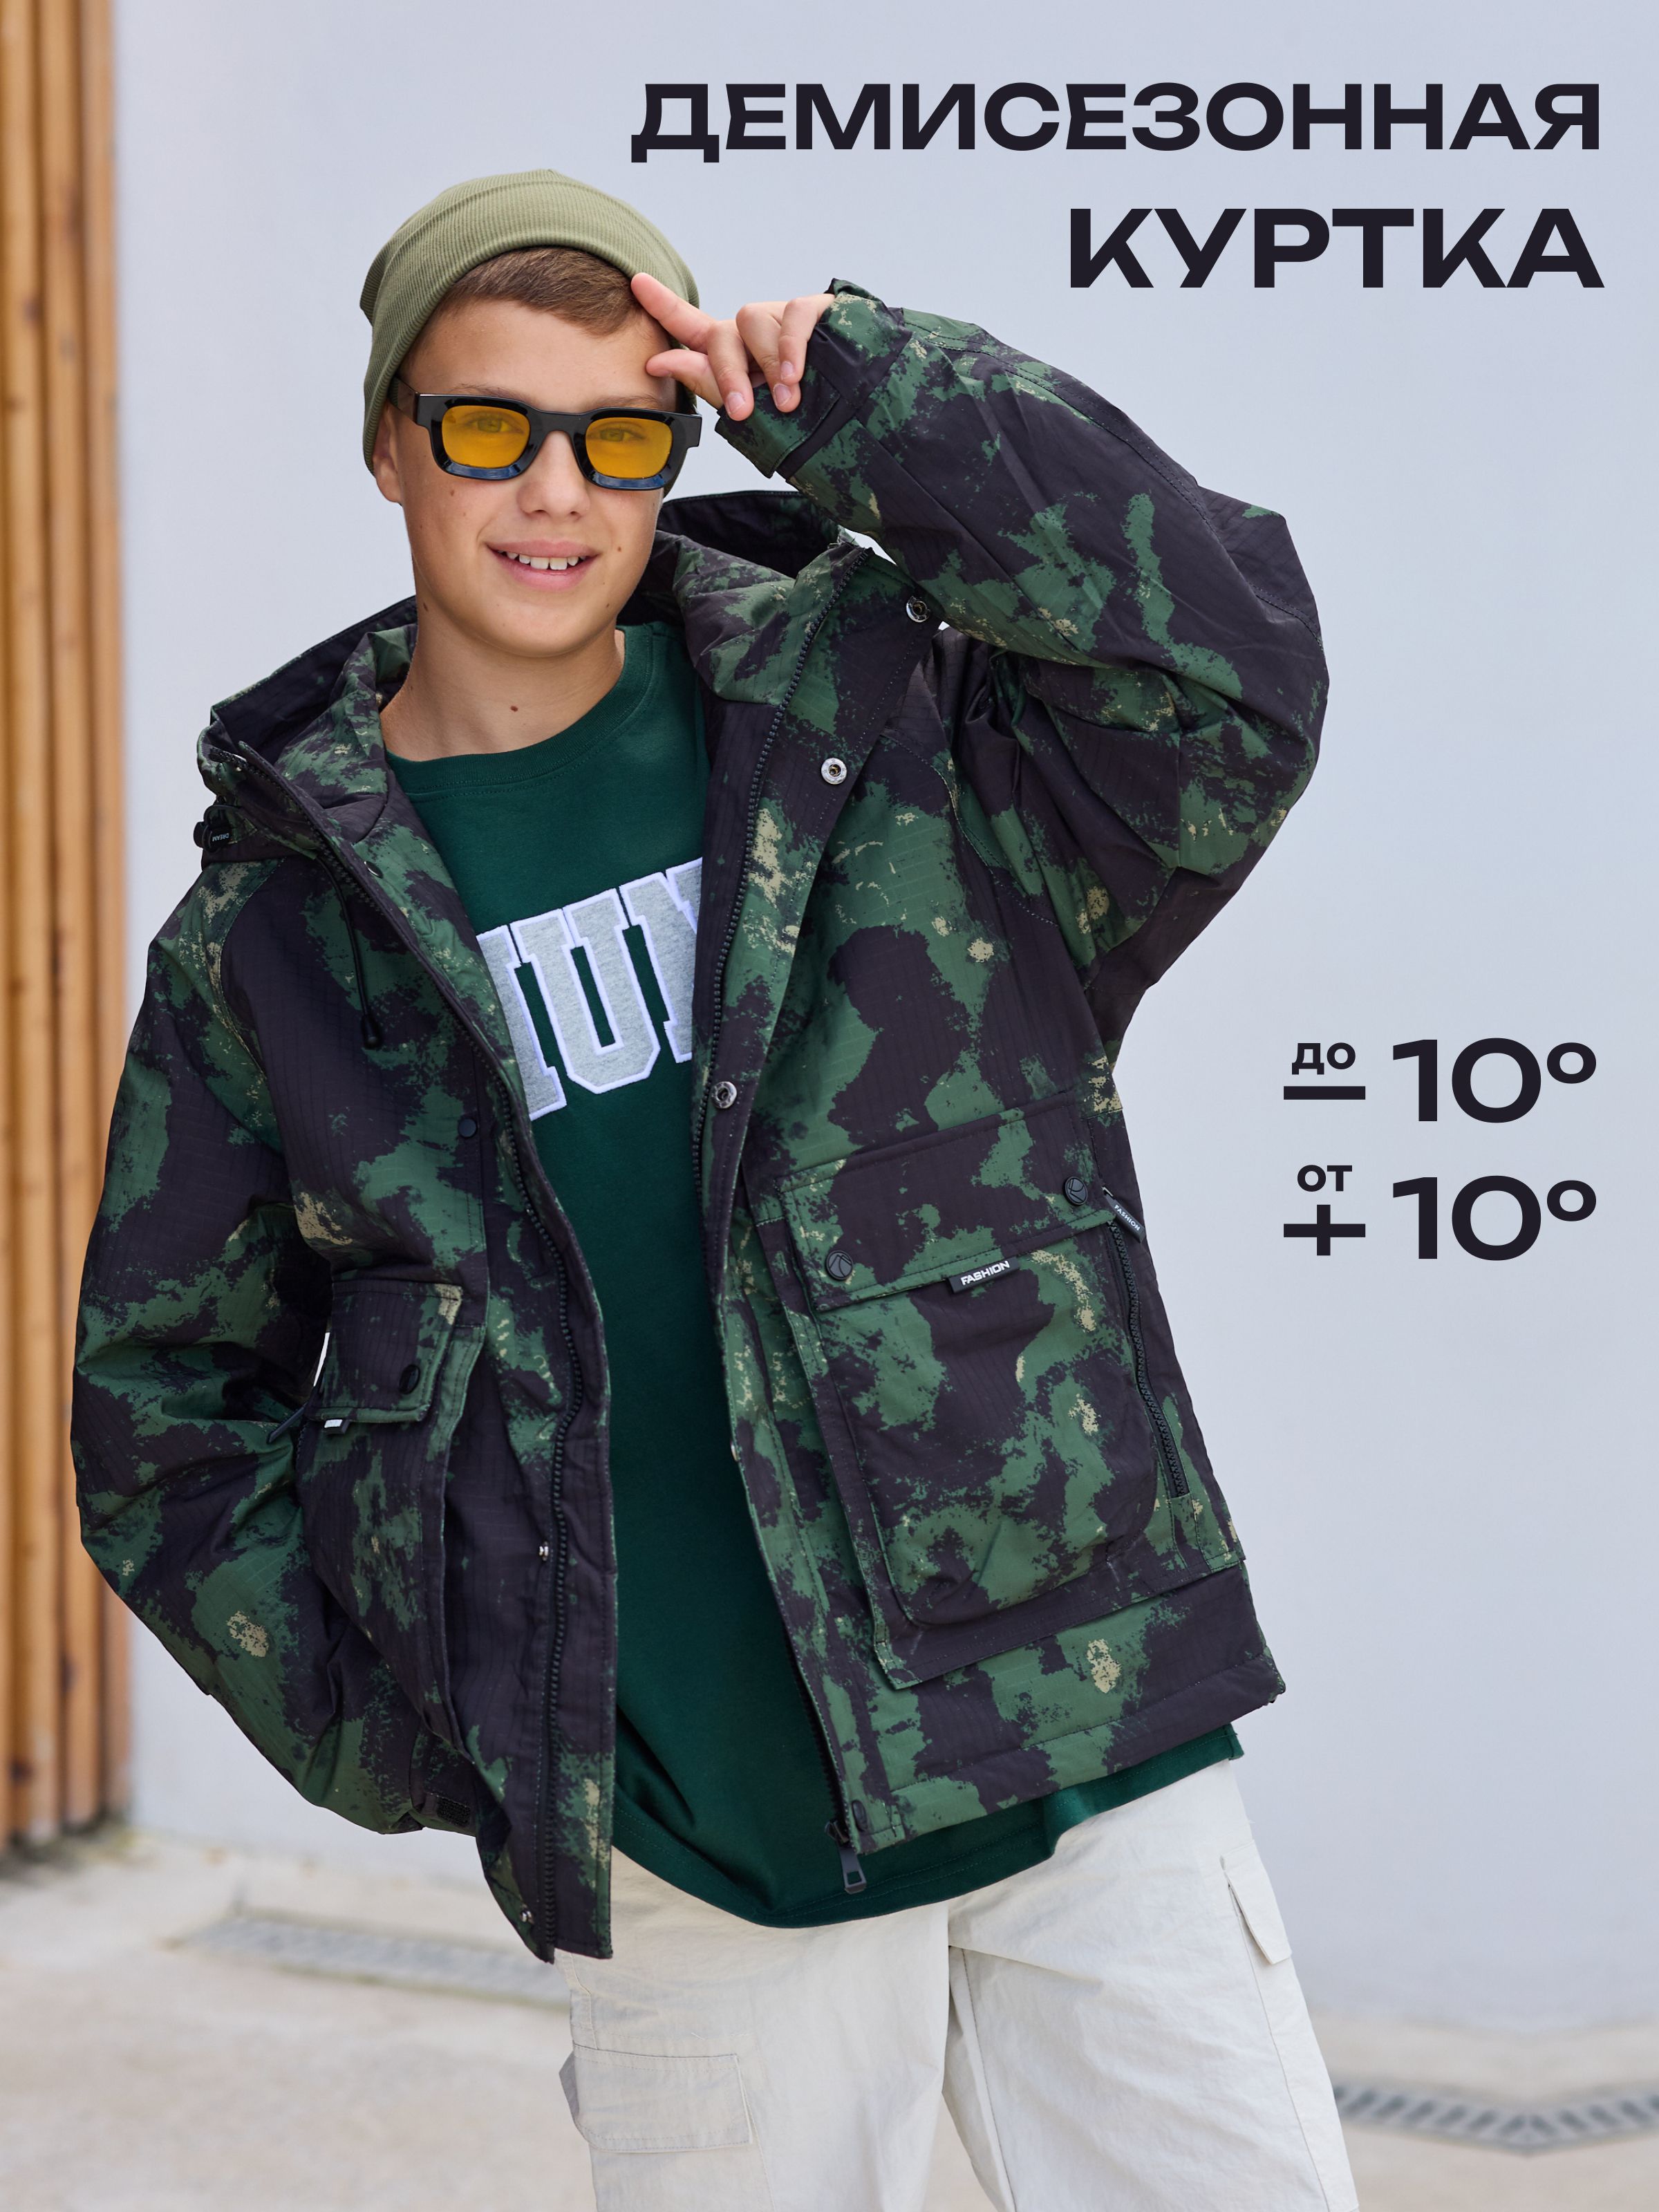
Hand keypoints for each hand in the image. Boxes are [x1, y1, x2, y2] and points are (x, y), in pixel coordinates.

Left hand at [632, 273, 832, 419]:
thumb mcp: (753, 410)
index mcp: (731, 355)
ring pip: (752, 321)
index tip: (636, 283)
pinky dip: (792, 347)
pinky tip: (796, 376)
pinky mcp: (815, 309)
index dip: (663, 305)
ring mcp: (781, 317)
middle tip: (742, 412)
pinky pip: (794, 316)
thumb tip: (659, 359)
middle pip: (720, 335)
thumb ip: (707, 383)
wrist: (859, 420)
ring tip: (785, 401)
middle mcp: (751, 331)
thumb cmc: (803, 419)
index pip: (691, 327)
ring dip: (767, 365)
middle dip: (728, 374)